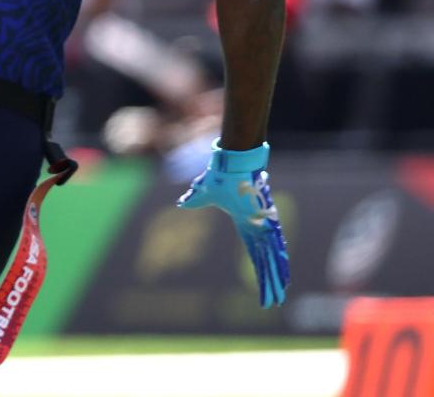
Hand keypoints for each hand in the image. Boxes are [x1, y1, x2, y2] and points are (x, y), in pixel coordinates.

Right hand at [176, 142, 289, 306]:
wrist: (231, 164)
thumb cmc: (219, 177)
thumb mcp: (203, 194)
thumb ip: (195, 201)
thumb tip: (182, 203)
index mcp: (246, 225)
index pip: (255, 255)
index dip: (259, 271)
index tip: (264, 287)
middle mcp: (258, 229)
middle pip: (265, 263)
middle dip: (269, 284)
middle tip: (275, 303)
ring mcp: (264, 226)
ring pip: (272, 259)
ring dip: (275, 280)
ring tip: (279, 298)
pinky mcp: (267, 222)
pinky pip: (274, 248)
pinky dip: (279, 265)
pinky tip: (284, 279)